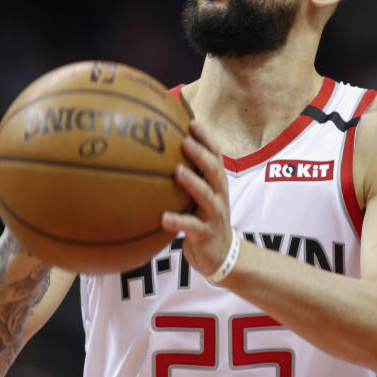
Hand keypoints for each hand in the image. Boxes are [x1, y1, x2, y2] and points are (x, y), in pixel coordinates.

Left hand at [161, 120, 233, 276]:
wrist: (220, 255)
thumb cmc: (202, 218)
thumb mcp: (198, 196)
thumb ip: (186, 177)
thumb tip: (156, 155)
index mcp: (216, 184)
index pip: (216, 156)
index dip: (207, 139)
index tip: (192, 122)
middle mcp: (219, 196)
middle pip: (215, 171)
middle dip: (202, 154)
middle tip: (185, 141)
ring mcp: (214, 215)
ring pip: (206, 196)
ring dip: (193, 182)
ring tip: (177, 171)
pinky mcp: (206, 235)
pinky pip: (191, 228)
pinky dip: (177, 221)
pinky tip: (163, 217)